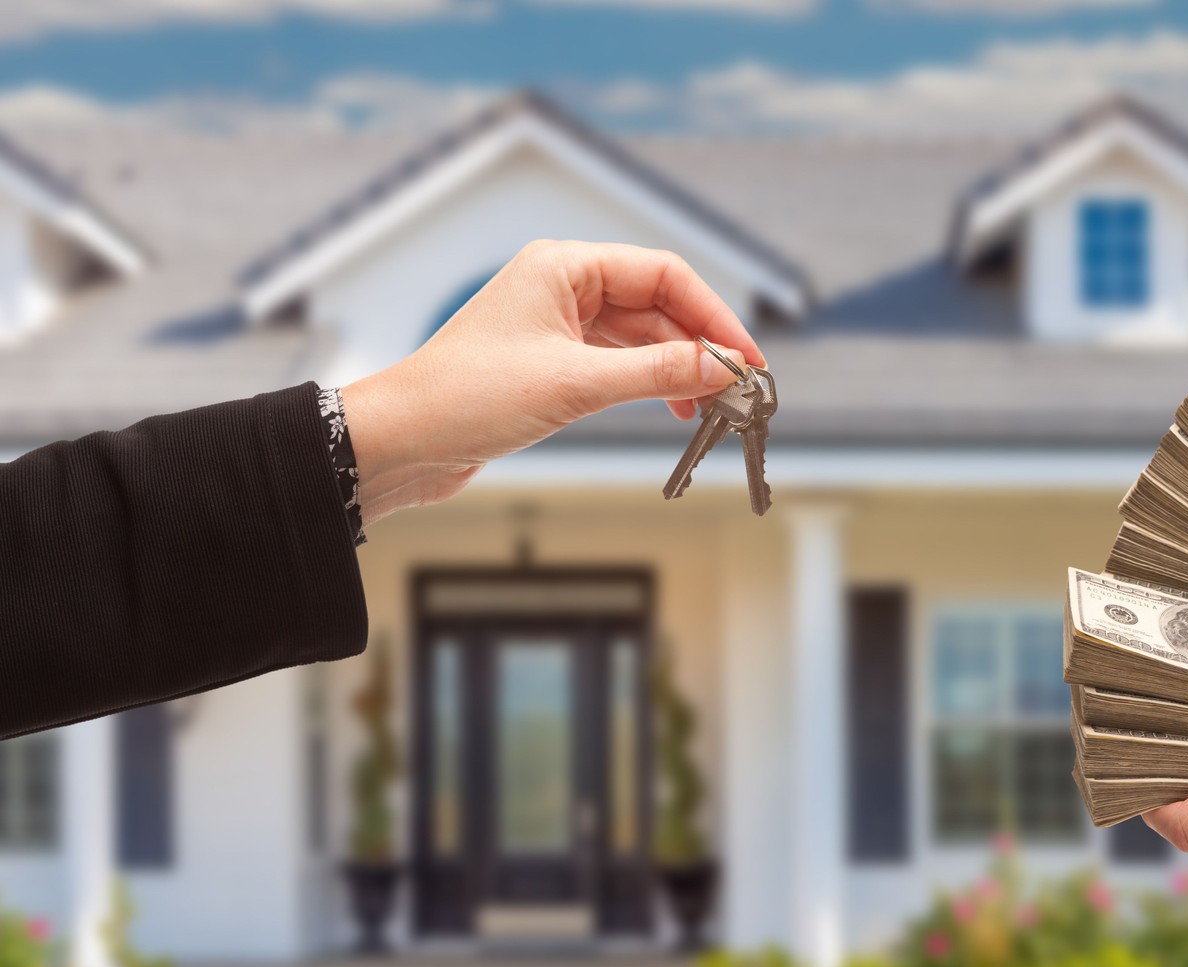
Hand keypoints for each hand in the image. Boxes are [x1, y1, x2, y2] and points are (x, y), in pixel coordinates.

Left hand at [340, 239, 763, 524]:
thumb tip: (720, 368)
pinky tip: (674, 409)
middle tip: (739, 387)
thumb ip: (656, 374)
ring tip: (710, 406)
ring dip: (679, 370)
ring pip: (642, 337)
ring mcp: (558, 324)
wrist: (404, 440)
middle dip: (701, 345)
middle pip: (658, 304)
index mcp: (564, 266)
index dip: (713, 316)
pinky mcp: (553, 362)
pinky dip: (651, 384)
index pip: (663, 274)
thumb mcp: (575, 385)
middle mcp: (563, 286)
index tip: (746, 358)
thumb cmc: (468, 397)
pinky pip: (620, 363)